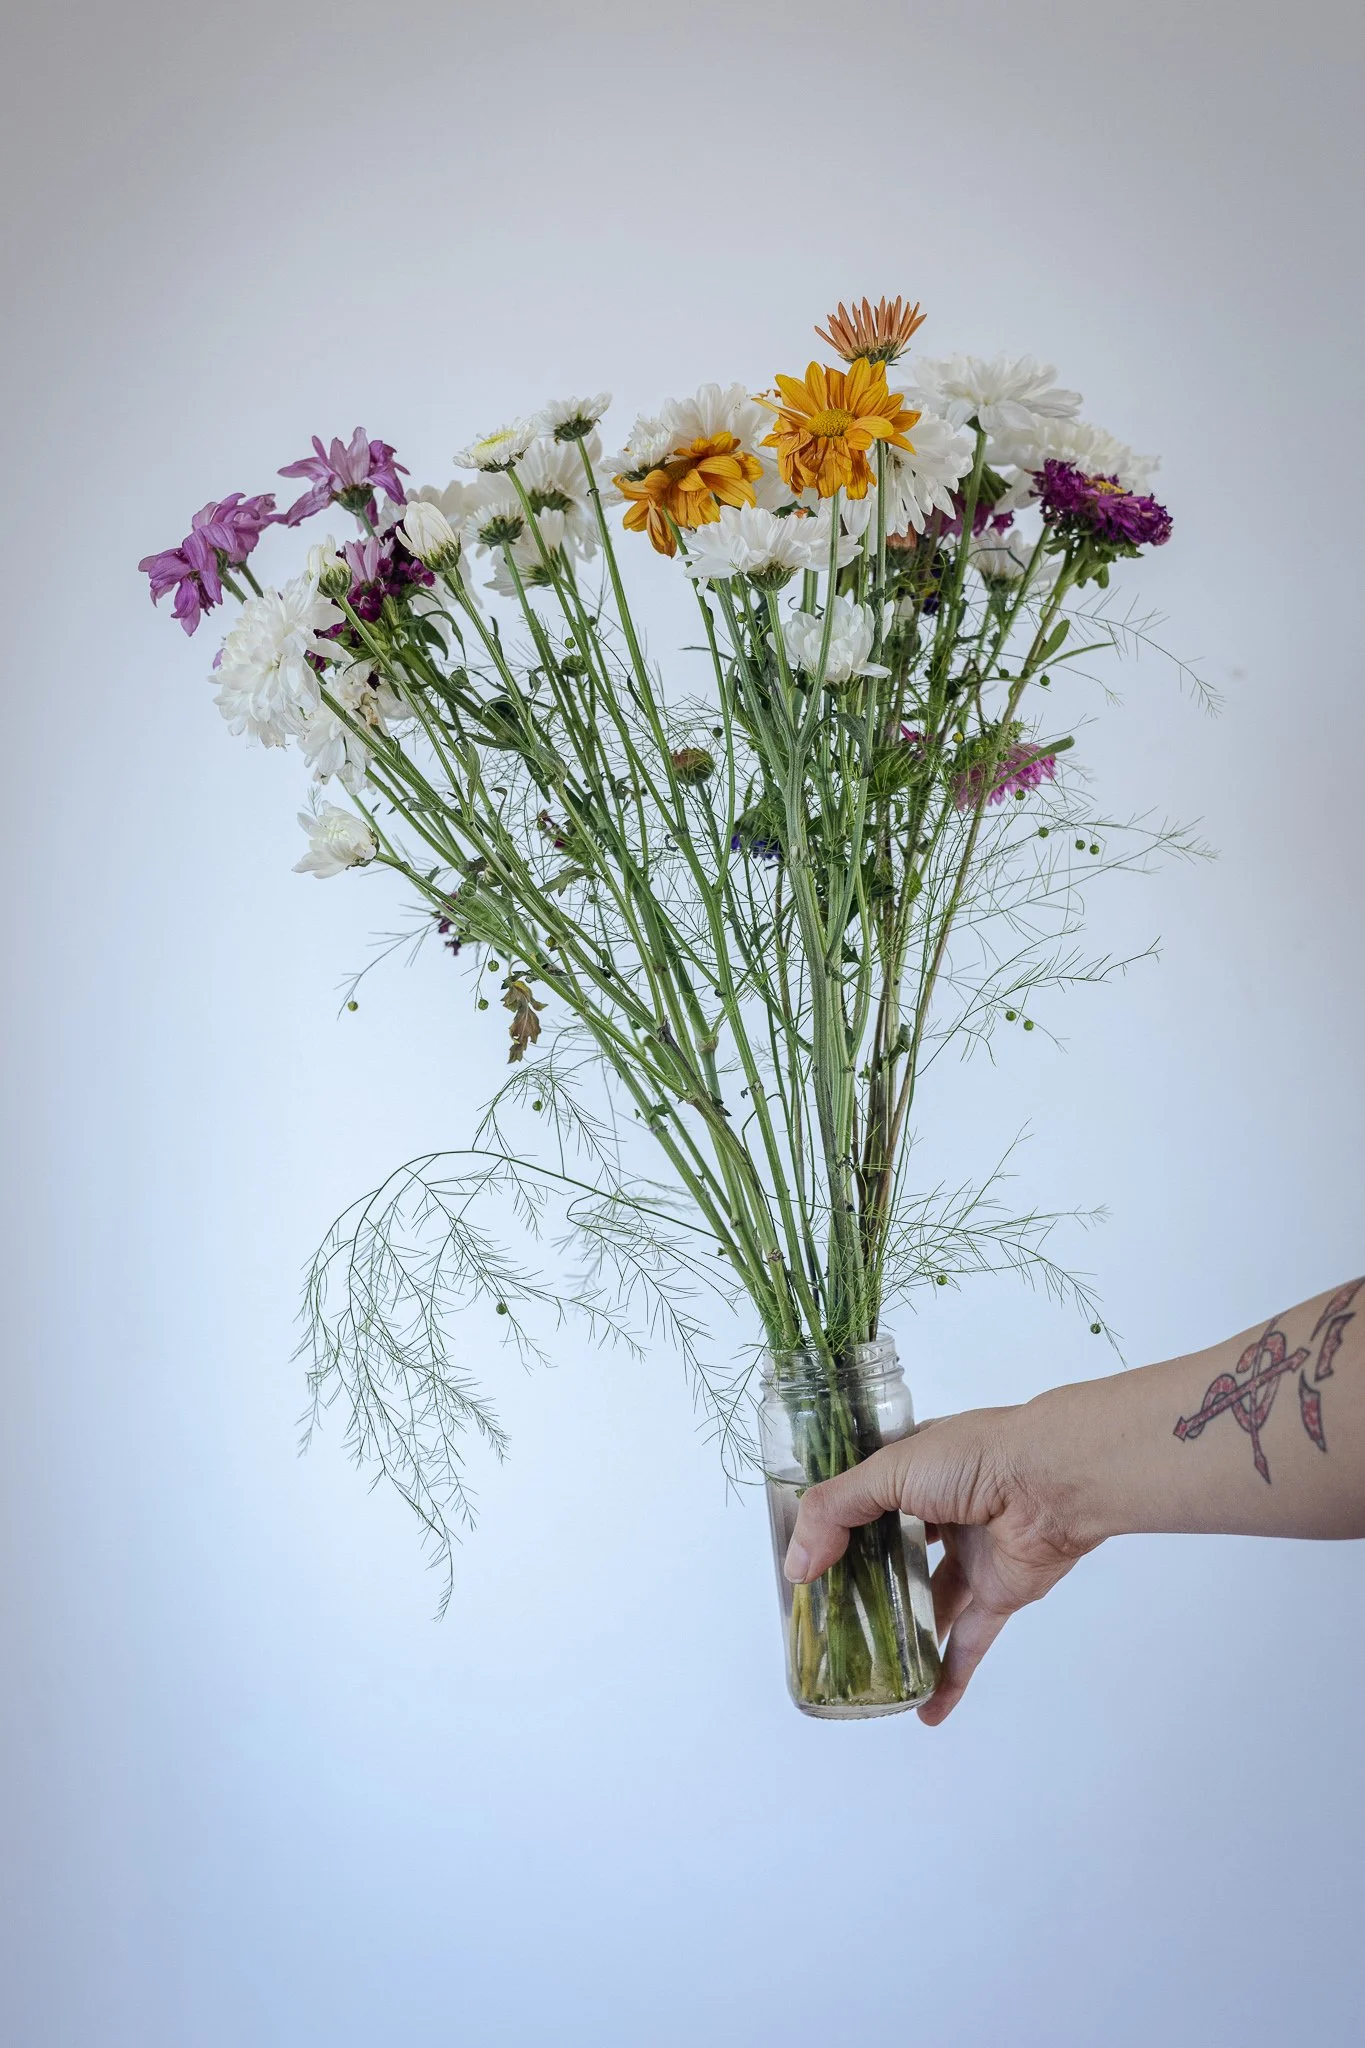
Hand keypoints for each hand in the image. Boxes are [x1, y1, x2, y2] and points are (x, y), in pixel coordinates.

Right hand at [784, 1404, 1096, 1723]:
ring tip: (865, 1667)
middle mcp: (942, 1510)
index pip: (864, 1500)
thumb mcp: (889, 1469)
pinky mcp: (1000, 1593)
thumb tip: (797, 1567)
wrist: (1054, 1482)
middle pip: (893, 1554)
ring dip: (902, 1634)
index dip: (834, 1529)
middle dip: (861, 1585)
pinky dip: (950, 1676)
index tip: (802, 1566)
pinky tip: (925, 1710)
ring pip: (930, 1603)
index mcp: (916, 1468)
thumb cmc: (973, 1459)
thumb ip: (836, 1512)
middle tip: (825, 1622)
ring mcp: (972, 1554)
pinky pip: (970, 1641)